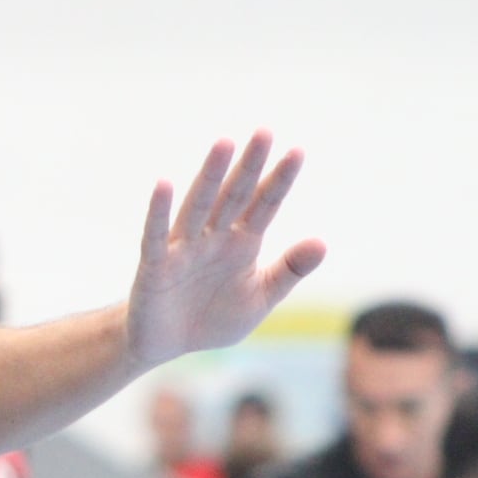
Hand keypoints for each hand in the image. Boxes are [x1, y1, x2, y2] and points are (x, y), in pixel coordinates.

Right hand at [125, 131, 324, 367]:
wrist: (168, 346)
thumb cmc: (213, 317)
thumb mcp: (260, 297)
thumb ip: (289, 270)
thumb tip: (323, 242)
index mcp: (242, 244)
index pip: (264, 205)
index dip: (280, 180)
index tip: (297, 151)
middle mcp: (213, 238)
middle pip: (234, 196)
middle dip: (249, 166)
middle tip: (265, 132)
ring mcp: (183, 249)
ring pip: (199, 206)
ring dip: (211, 176)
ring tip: (225, 144)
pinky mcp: (155, 267)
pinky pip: (155, 235)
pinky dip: (158, 211)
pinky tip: (163, 184)